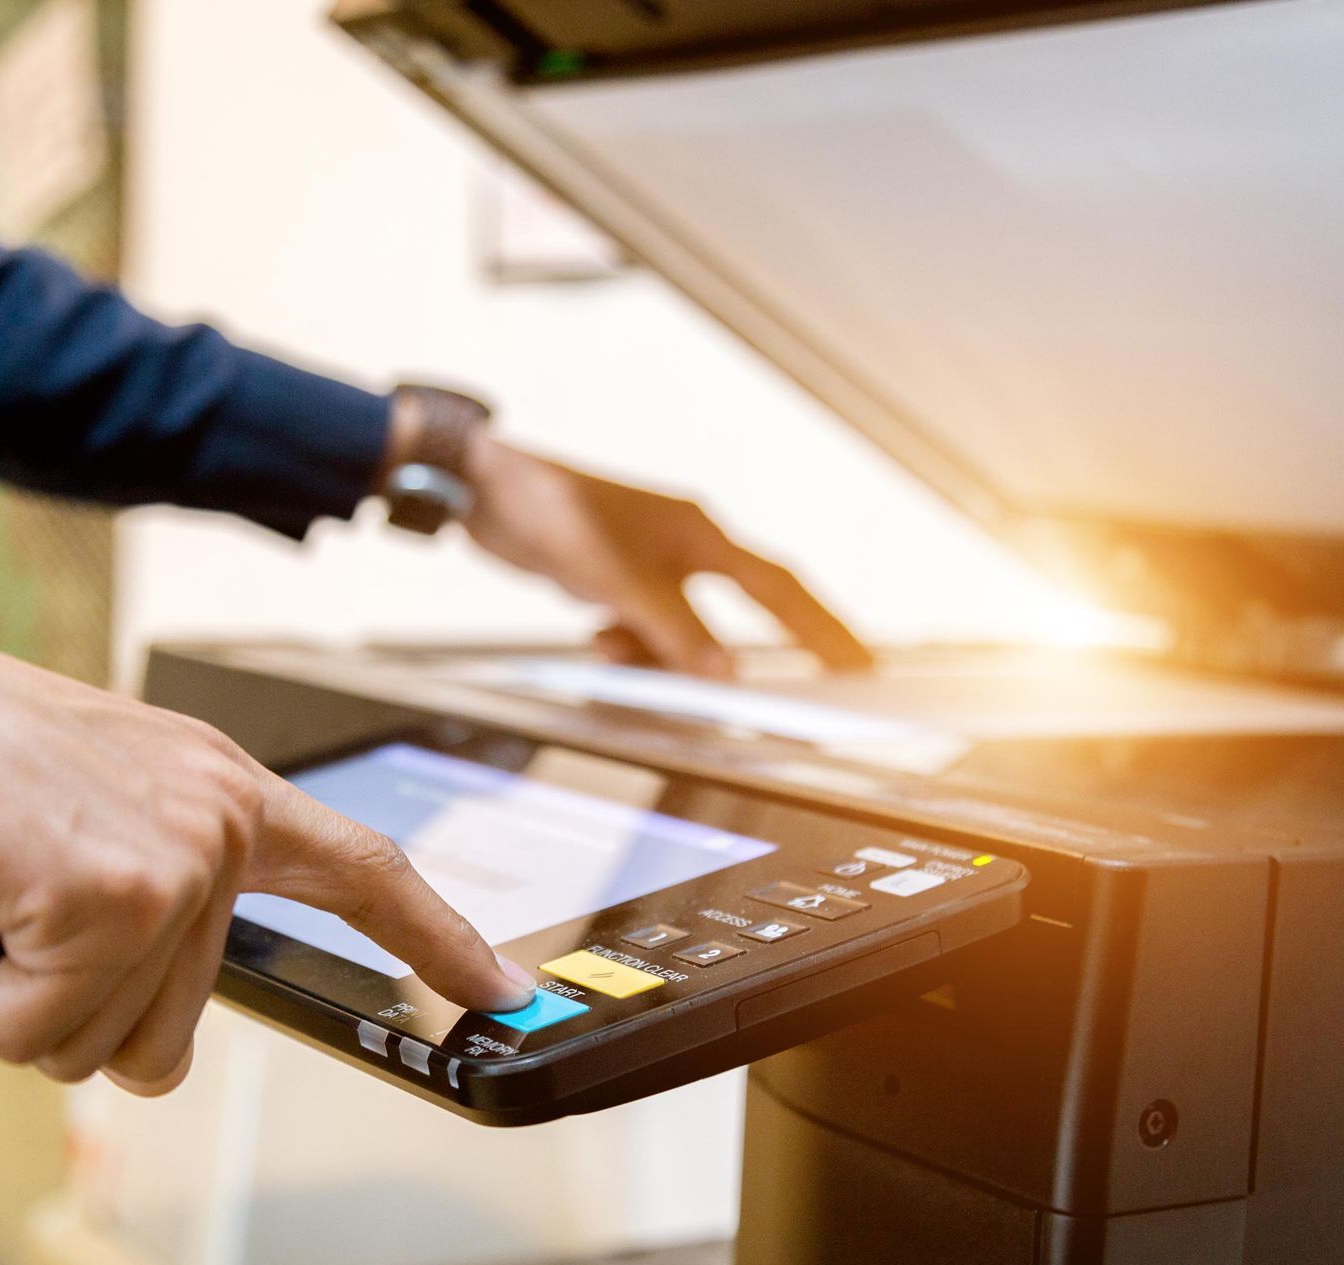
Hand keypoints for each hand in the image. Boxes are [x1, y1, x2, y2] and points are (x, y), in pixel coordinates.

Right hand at [0, 604, 534, 1095]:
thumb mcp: (88, 826)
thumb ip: (157, 908)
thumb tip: (161, 1043)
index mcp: (223, 790)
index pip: (362, 869)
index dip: (434, 937)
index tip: (498, 990)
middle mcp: (219, 817)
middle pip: (175, 1030)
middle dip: (67, 1002)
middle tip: (11, 901)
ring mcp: (179, 854)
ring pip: (104, 1043)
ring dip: (17, 996)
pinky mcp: (117, 892)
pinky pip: (38, 1033)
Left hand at [461, 438, 873, 676]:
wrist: (484, 488)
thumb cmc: (551, 509)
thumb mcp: (616, 581)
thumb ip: (674, 631)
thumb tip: (725, 677)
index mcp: (700, 535)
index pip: (779, 590)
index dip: (823, 628)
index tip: (860, 662)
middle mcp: (685, 546)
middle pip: (741, 612)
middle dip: (743, 656)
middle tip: (784, 697)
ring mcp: (651, 562)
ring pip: (681, 629)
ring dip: (659, 652)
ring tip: (617, 649)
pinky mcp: (617, 576)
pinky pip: (644, 625)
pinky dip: (629, 642)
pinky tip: (600, 637)